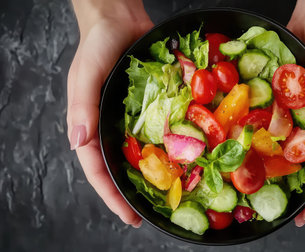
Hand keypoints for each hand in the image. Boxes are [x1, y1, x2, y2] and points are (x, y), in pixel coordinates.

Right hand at [67, 0, 152, 227]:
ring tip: (172, 196)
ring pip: (143, 154)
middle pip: (121, 168)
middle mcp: (113, 128)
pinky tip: (188, 158)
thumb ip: (81, 107)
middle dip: (134, 193)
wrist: (121, 21)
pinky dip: (172, 146)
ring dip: (155, 175)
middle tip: (151, 215)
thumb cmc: (97, 46)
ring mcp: (134, 120)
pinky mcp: (153, 108)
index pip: (97, 170)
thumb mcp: (84, 74)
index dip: (111, 195)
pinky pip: (162, 130)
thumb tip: (78, 143)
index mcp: (92, 126)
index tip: (128, 216)